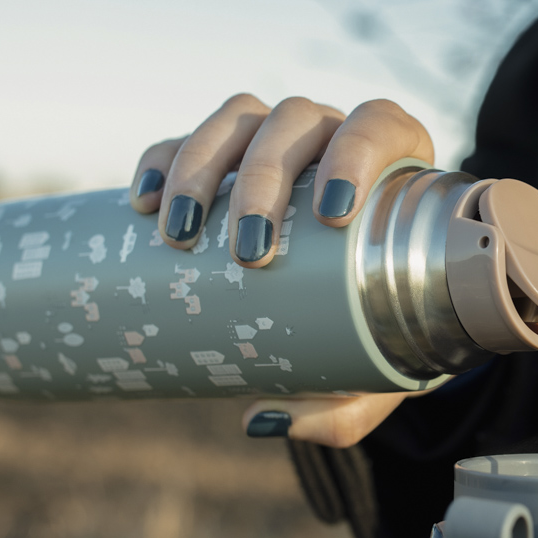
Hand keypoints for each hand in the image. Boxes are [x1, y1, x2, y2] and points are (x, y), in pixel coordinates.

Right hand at [131, 94, 435, 446]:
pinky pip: (188, 137)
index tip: (333, 213)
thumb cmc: (387, 330)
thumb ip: (340, 407)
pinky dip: (162, 158)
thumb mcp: (379, 371)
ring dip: (204, 163)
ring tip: (179, 232)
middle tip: (248, 251)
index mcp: (395, 165)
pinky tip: (142, 201)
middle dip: (265, 181)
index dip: (357, 153)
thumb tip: (262, 419)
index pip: (379, 126)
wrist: (374, 303)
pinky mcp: (225, 153)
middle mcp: (334, 137)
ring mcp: (277, 138)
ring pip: (241, 118)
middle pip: (297, 122)